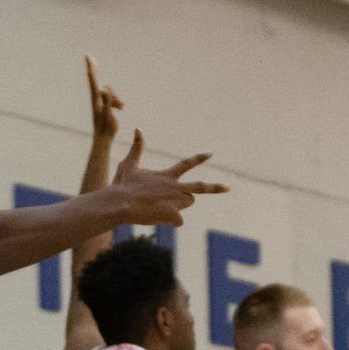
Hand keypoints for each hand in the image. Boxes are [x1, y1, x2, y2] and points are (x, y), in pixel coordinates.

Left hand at [84, 56, 122, 140]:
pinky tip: (121, 108)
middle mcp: (96, 99)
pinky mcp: (103, 106)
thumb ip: (107, 100)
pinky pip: (111, 98)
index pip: (93, 80)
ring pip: (109, 93)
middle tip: (89, 57)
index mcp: (96, 99)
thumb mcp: (108, 114)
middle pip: (102, 85)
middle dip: (105, 82)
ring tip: (122, 107)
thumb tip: (104, 88)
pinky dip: (117, 101)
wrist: (103, 139)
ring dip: (116, 98)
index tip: (87, 56)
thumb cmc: (106, 128)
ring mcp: (100, 103)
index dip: (91, 68)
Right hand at [106, 132, 228, 228]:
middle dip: (215, 187)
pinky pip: (179, 221)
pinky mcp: (171, 214)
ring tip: (162, 205)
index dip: (199, 158)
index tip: (210, 153)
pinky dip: (171, 222)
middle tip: (228, 188)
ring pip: (187, 203)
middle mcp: (174, 186)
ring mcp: (174, 201)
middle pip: (199, 187)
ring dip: (179, 206)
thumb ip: (137, 148)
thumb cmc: (123, 185)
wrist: (120, 203)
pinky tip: (158, 219)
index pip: (187, 163)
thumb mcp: (129, 165)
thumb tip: (137, 128)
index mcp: (166, 175)